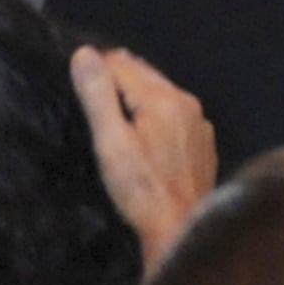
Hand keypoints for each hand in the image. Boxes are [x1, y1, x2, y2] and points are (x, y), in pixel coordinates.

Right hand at [74, 45, 215, 264]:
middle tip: (92, 96)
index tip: (79, 82)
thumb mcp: (111, 143)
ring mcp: (199, 124)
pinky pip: (175, 116)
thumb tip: (85, 54)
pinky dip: (157, 116)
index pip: (122, 63)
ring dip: (138, 96)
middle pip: (145, 74)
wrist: (181, 231)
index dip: (97, 69)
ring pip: (162, 94)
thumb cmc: (141, 191)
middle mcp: (187, 103)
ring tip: (114, 114)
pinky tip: (144, 136)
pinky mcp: (203, 144)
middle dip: (117, 79)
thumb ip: (98, 96)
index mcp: (163, 98)